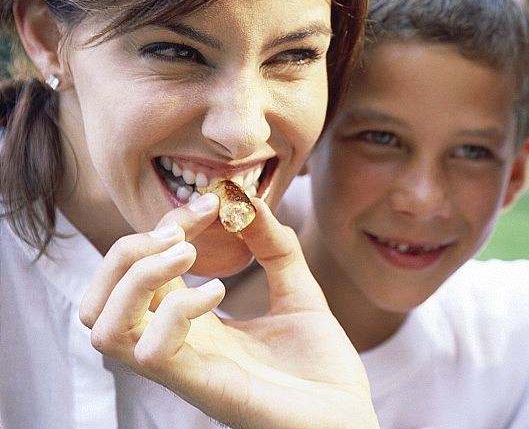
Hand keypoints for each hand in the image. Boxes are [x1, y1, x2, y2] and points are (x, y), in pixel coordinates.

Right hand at [79, 194, 378, 428]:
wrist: (350, 419)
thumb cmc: (322, 367)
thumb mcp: (299, 292)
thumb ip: (275, 249)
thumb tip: (248, 201)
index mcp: (191, 326)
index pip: (139, 272)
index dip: (163, 226)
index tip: (210, 203)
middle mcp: (177, 347)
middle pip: (97, 300)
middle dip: (130, 249)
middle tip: (183, 234)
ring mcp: (186, 370)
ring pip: (104, 326)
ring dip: (138, 276)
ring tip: (190, 257)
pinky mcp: (205, 388)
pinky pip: (152, 351)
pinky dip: (178, 309)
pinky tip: (220, 294)